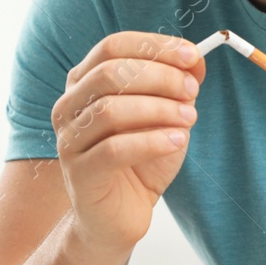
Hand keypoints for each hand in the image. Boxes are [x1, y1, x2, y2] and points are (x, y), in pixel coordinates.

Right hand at [51, 31, 204, 253]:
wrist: (120, 217)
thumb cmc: (139, 162)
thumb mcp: (164, 117)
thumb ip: (176, 87)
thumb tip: (197, 60)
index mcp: (84, 84)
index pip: (113, 46)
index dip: (154, 47)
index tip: (192, 56)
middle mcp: (69, 107)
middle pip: (111, 73)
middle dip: (160, 77)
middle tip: (192, 92)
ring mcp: (69, 141)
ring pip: (111, 110)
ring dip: (158, 109)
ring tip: (188, 118)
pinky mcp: (79, 174)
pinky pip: (115, 149)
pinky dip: (152, 141)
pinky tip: (176, 141)